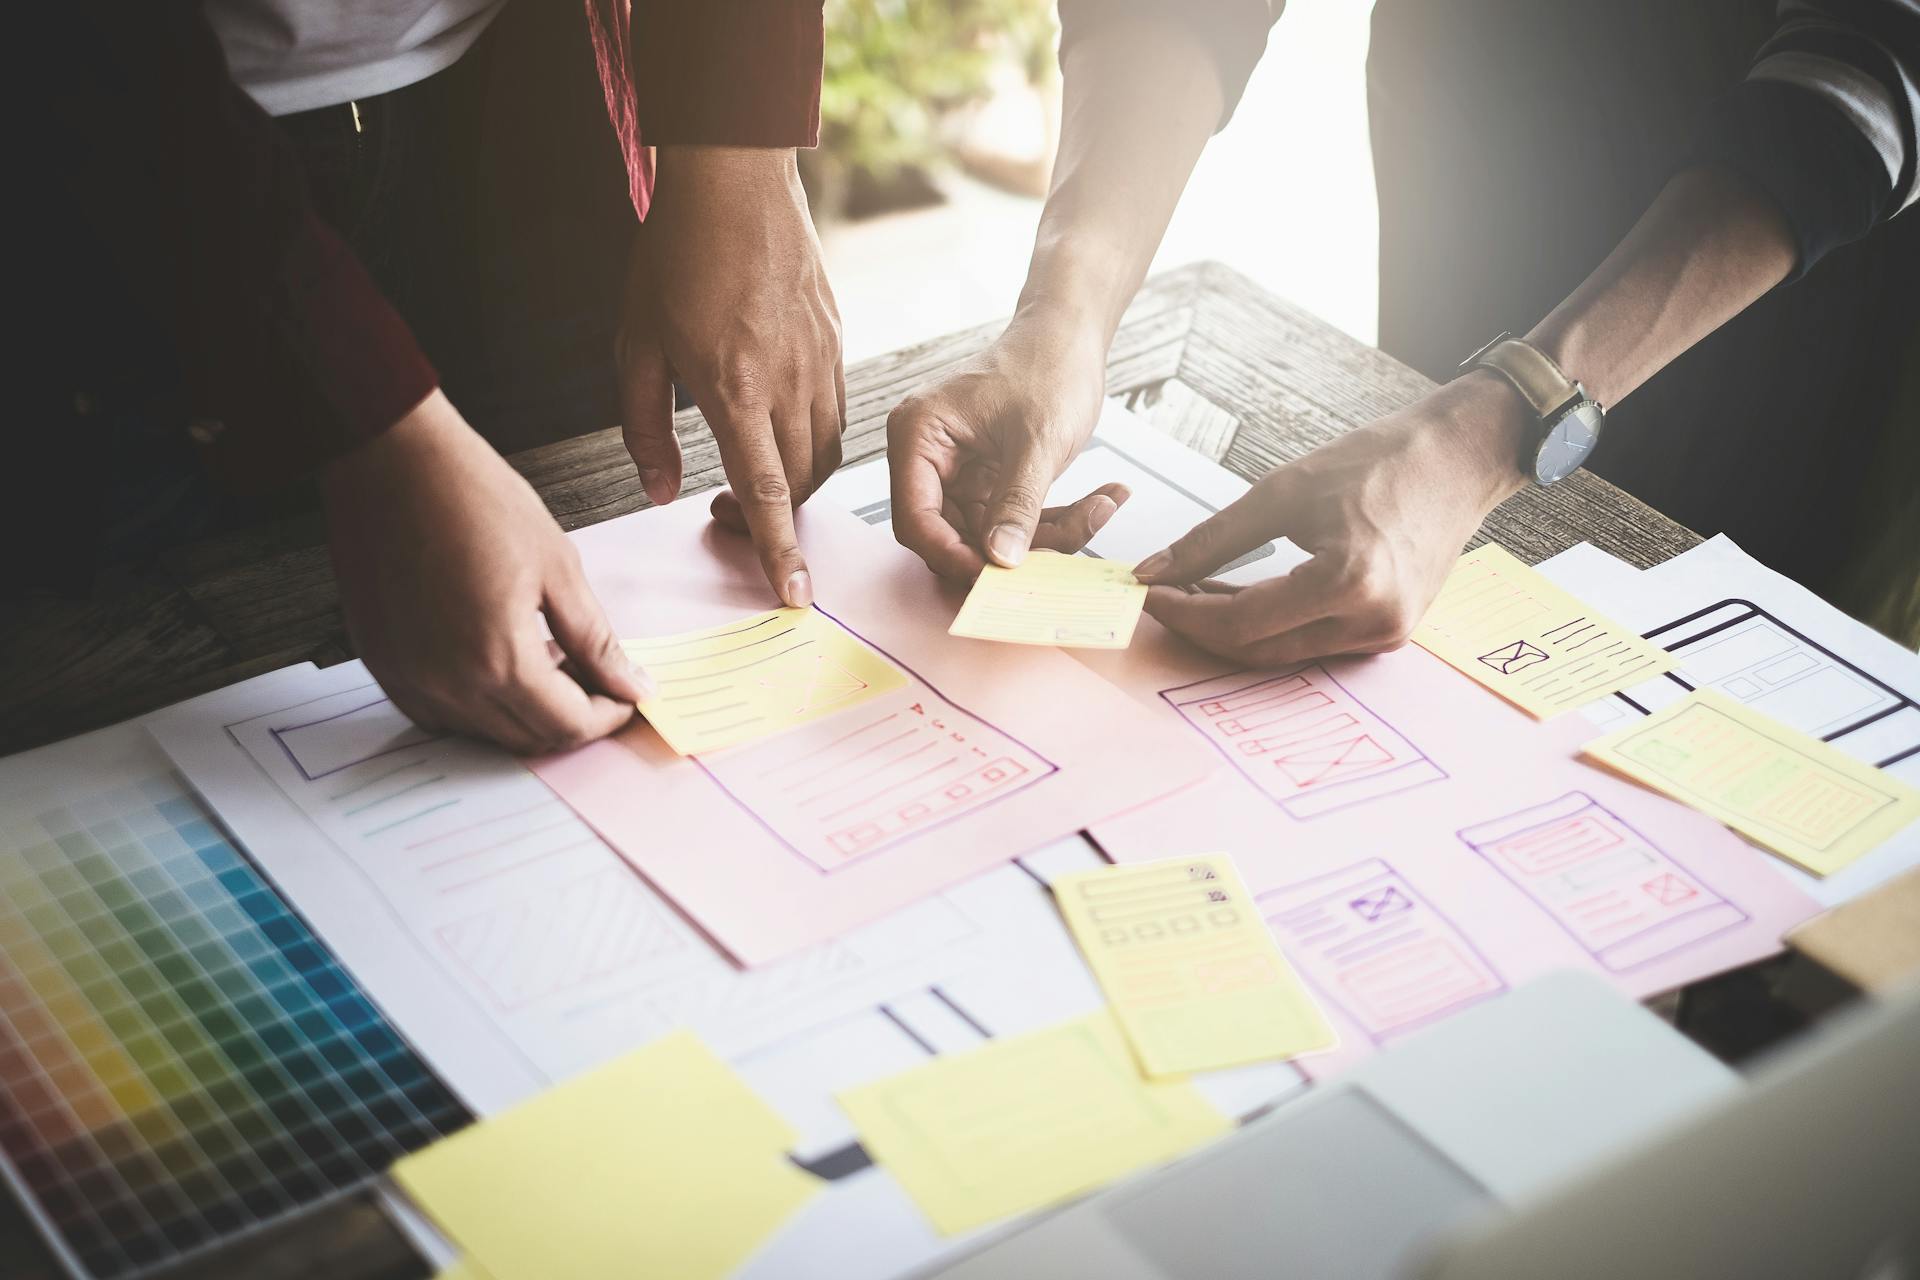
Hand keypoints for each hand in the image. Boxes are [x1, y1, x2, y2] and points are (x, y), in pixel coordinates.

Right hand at [323, 391, 653, 753]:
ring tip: (545, 657)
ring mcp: (406, 676)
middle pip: (525, 739)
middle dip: (571, 717)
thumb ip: (595, 639)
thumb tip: (631, 684)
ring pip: (482, 732)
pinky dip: (476, 702)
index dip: (608, 715)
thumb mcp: (557, 566)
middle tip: (593, 675)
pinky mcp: (381, 661)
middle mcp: (445, 682)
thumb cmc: (472, 497)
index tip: (625, 693)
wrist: (393, 459)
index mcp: (497, 659)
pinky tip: (495, 657)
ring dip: (523, 711)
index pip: (566, 725)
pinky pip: (437, 711)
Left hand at [617, 146, 843, 606]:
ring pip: (825, 453)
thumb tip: (662, 492)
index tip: (794, 595)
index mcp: (735, 390)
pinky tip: (778, 427)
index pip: (764, 491)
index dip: (777, 551)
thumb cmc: (676, 257)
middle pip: (799, 484)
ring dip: (795, 483)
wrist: (737, 181)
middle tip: (728, 519)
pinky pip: (836, 413)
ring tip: (754, 476)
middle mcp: (788, 384)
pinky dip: (813, 440)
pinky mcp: (837, 343)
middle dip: (775, 521)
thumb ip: (646, 428)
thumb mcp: (636, 346)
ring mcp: (821, 363)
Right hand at [888, 310, 1127, 577]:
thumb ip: (1017, 503)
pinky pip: (1014, 522)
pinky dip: (1058, 521)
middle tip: (1064, 547)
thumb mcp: (1037, 440)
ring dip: (1048, 536)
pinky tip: (1104, 499)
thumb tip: (1000, 561)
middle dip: (1012, 549)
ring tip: (1103, 507)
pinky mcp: (988, 484)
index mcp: (918, 437)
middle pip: (953, 536)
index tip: (996, 575)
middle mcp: (927, 459)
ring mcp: (958, 475)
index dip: (952, 554)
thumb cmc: (1046, 365)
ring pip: (990, 537)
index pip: (915, 519)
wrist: (1070, 337)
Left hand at [1135, 373, 1532, 663]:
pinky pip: (1312, 643)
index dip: (1185, 612)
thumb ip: (1212, 539)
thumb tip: (1151, 572)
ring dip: (1233, 630)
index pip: (1242, 622)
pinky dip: (1271, 627)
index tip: (1146, 592)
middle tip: (1160, 598)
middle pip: (1259, 649)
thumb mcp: (1283, 490)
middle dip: (1201, 628)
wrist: (1458, 460)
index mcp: (1348, 581)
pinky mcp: (1389, 633)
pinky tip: (1238, 599)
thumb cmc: (1377, 462)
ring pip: (1283, 653)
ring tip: (1192, 595)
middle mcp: (1373, 621)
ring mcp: (1386, 634)